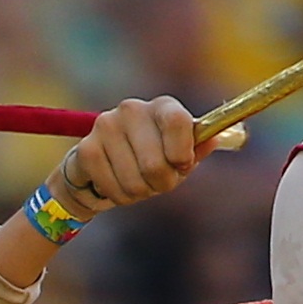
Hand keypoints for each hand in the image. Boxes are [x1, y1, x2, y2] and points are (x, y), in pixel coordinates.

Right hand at [59, 96, 208, 211]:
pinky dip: (119, 197)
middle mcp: (132, 109)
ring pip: (134, 182)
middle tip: (157, 182)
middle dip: (161, 184)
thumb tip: (215, 140)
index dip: (182, 153)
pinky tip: (116, 185)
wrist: (101, 166)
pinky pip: (113, 189)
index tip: (182, 166)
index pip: (177, 122)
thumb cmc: (148, 158)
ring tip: (136, 183)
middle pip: (155, 164)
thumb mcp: (178, 154)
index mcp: (162, 106)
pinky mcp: (87, 149)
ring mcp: (106, 126)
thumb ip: (197, 148)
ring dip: (140, 193)